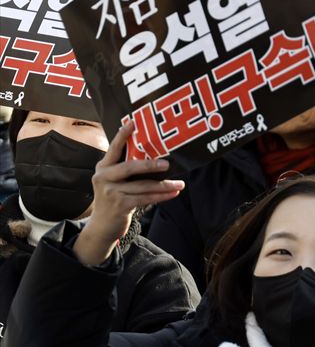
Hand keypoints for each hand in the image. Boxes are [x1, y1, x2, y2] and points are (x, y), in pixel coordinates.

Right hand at [77, 123, 183, 265]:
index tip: (132, 122)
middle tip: (168, 164)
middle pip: (130, 167)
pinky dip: (161, 196)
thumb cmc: (114, 198)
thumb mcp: (115, 180)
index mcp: (103, 167)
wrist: (103, 225)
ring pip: (143, 186)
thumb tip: (154, 155)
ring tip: (179, 184)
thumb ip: (126, 168)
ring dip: (164, 185)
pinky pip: (145, 198)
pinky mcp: (119, 205)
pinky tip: (173, 193)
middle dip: (151, 164)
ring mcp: (110, 192)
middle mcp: (103, 177)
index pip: (113, 148)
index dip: (122, 135)